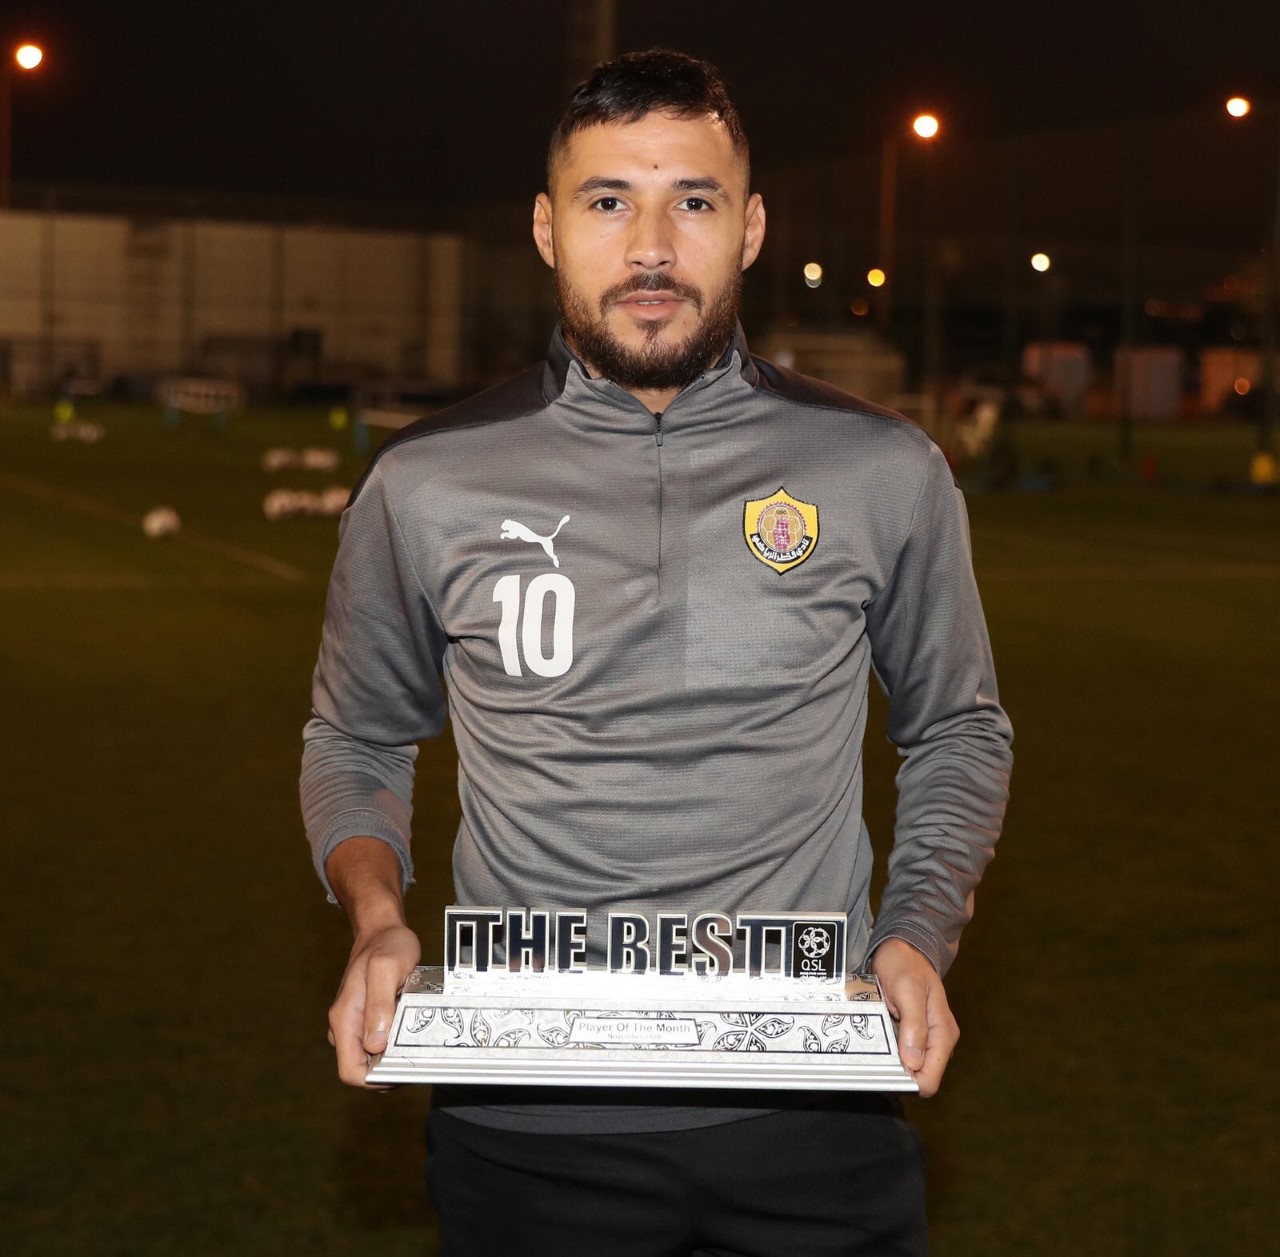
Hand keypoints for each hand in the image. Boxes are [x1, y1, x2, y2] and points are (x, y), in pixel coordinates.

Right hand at [328, 922, 419, 1087]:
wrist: (383, 928)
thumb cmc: (386, 944)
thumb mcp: (386, 969)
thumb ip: (380, 1005)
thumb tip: (376, 1045)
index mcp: (344, 1019)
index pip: (350, 1071)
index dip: (374, 1081)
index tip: (400, 1072)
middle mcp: (345, 1025)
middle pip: (361, 1068)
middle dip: (387, 1070)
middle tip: (415, 1057)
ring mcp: (354, 1023)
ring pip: (370, 1057)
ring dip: (392, 1056)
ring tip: (415, 1042)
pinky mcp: (365, 1018)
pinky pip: (377, 1042)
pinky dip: (394, 1042)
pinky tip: (410, 1030)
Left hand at [869, 937, 958, 1097]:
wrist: (901, 947)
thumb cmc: (905, 963)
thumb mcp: (908, 989)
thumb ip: (914, 1024)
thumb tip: (914, 1061)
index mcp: (943, 1033)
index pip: (931, 1079)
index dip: (910, 1083)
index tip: (885, 1075)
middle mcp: (937, 1040)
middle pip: (920, 1077)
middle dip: (898, 1074)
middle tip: (873, 1059)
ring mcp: (925, 1038)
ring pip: (909, 1067)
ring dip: (891, 1063)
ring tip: (872, 1048)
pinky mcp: (911, 1034)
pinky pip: (900, 1053)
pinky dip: (888, 1051)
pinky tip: (875, 1041)